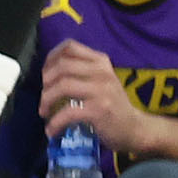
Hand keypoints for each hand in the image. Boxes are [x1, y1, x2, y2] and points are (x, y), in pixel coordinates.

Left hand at [40, 42, 154, 157]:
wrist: (134, 128)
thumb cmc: (113, 104)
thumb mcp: (102, 80)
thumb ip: (82, 72)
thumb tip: (50, 73)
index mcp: (100, 61)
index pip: (70, 46)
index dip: (51, 57)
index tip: (45, 73)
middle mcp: (101, 71)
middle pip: (62, 66)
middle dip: (46, 82)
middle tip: (43, 97)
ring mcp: (100, 90)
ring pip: (63, 85)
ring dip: (47, 100)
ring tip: (44, 112)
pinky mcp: (98, 110)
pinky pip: (68, 112)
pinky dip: (55, 122)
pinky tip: (52, 130)